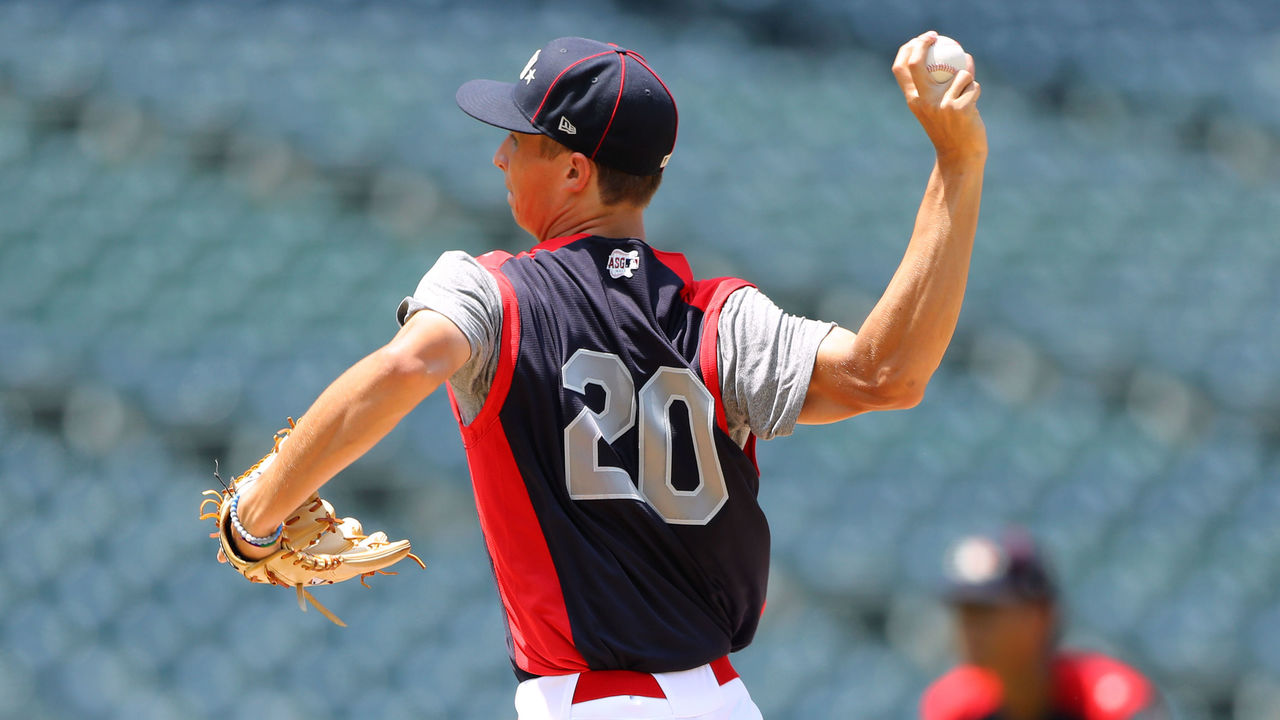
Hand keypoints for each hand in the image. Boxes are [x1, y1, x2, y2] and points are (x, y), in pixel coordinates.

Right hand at [892, 31, 986, 164]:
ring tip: (965, 96)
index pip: (900, 69)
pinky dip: (976, 92)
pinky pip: (974, 86)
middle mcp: (923, 102)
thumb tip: (947, 53)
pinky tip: (973, 106)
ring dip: (968, 79)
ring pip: (960, 74)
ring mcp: (941, 105)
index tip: (921, 39)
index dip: (908, 49)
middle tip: (935, 36)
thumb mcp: (934, 107)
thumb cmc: (949, 129)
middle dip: (923, 43)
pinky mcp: (960, 108)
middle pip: (916, 63)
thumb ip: (935, 86)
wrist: (960, 156)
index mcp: (913, 101)